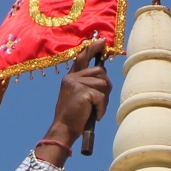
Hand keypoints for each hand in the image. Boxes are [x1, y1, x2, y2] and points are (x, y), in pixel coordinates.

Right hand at [39, 41, 108, 162]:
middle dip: (106, 87)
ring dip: (104, 100)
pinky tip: (95, 115)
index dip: (93, 48)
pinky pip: (101, 97)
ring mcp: (76, 83)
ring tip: (94, 110)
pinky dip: (102, 108)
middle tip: (100, 102)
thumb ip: (88, 84)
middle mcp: (72, 77)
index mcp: (70, 77)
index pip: (82, 57)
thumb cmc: (74, 116)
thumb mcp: (78, 96)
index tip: (102, 41)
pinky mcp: (82, 92)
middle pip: (100, 72)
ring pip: (103, 84)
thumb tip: (104, 76)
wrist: (64, 129)